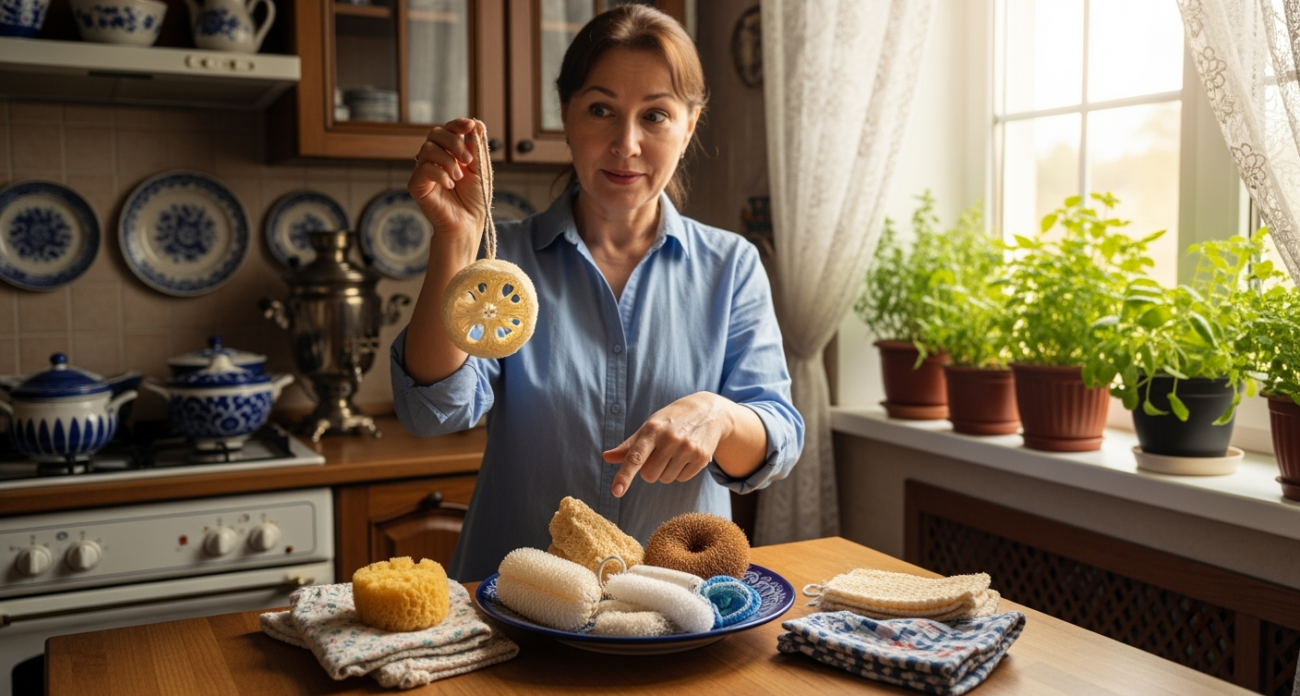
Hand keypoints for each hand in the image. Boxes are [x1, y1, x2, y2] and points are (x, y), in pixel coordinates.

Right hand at [408, 117, 487, 244]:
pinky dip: (439, 174)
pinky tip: (450, 185)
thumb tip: (476, 125)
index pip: (448, 130)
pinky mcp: (417, 185)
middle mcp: (434, 158)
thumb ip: (476, 148)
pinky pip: (423, 169)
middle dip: (453, 142)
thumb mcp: (480, 169)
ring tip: (459, 177)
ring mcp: (424, 171)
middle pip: (435, 134)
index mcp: (450, 152)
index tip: (470, 125)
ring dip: (448, 160)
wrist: (468, 224)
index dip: (457, 124)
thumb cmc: (474, 199)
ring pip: (427, 148)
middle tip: (468, 160)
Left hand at [602, 392, 731, 497]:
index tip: (616, 491)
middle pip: (649, 475)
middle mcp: (670, 439)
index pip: (635, 457)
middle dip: (650, 470)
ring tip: (675, 452)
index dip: (625, 475)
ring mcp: (688, 448)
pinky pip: (682, 478)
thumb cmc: (672, 420)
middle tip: (659, 453)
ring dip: (666, 471)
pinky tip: (686, 455)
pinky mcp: (702, 458)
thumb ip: (628, 446)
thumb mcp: (650, 426)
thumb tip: (606, 457)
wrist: (709, 412)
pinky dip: (681, 471)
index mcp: (653, 429)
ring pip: (665, 479)